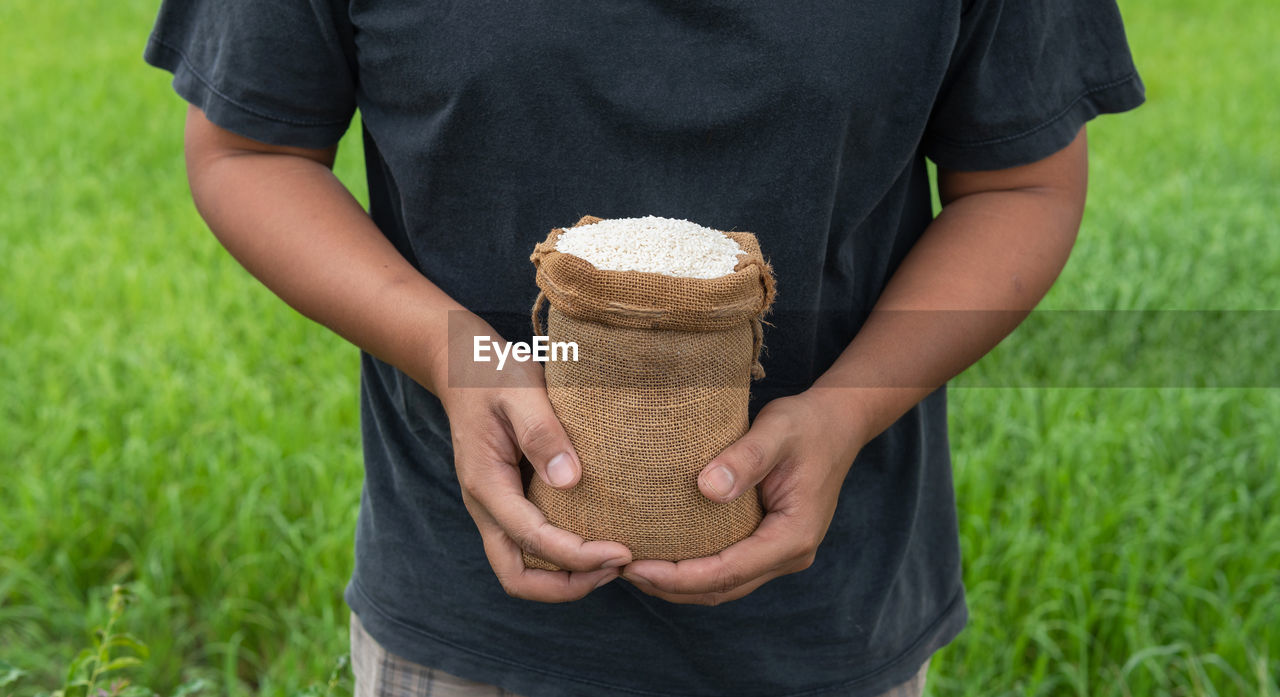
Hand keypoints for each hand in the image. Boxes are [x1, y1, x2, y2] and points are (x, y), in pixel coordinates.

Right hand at [440, 320, 632, 601]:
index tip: (622, 552)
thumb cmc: (494, 375)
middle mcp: (485, 506)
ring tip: (612, 563)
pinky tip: (597, 541)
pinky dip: (561, 560)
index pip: (532, 539)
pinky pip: (530, 549)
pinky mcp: (507, 504)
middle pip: (517, 577)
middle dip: (568, 586)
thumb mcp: (520, 391)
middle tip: (617, 568)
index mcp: (486, 483)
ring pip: (521, 569)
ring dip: (565, 579)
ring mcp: (493, 509)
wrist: (463, 369)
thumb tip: (570, 480)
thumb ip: (542, 433)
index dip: (578, 556)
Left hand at [620, 390, 862, 604]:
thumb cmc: (806, 424)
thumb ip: (745, 459)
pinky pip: (728, 568)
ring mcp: (780, 553)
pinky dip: (694, 569)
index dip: (678, 576)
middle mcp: (789, 554)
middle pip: (722, 589)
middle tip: (621, 569)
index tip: (635, 567)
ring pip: (724, 585)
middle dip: (670, 586)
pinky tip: (662, 554)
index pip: (727, 572)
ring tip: (633, 567)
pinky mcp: (769, 544)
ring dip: (679, 583)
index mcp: (793, 536)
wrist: (837, 423)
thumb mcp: (777, 430)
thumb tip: (707, 488)